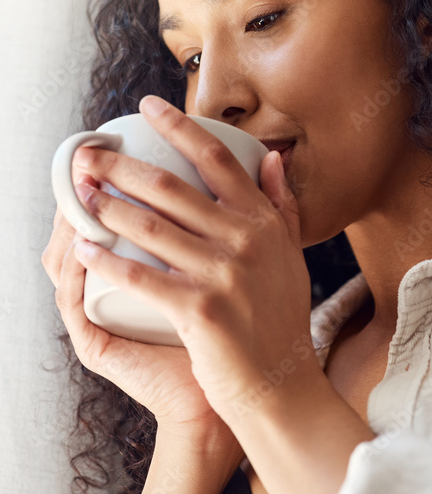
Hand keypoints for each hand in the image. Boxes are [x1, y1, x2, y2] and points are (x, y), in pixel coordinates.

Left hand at [68, 96, 321, 423]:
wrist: (281, 387)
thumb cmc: (280, 323)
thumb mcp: (291, 258)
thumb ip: (282, 206)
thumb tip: (271, 158)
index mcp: (266, 223)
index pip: (219, 160)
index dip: (180, 127)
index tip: (147, 106)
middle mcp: (248, 241)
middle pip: (173, 188)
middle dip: (122, 167)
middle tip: (87, 157)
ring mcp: (225, 276)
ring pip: (151, 227)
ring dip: (106, 208)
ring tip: (79, 198)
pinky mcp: (201, 311)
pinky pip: (142, 278)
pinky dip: (108, 262)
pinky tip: (85, 250)